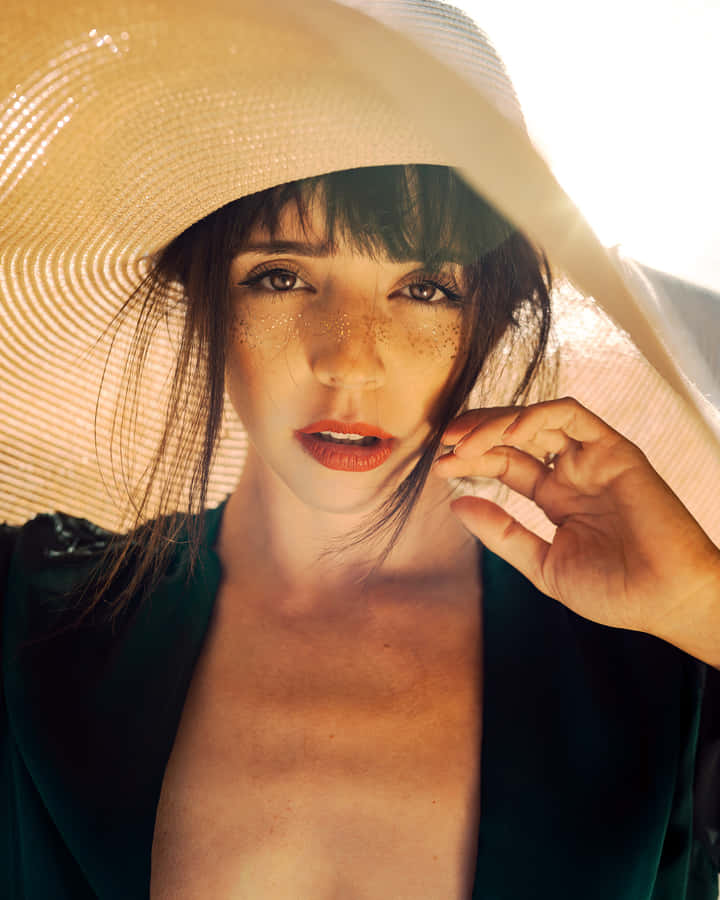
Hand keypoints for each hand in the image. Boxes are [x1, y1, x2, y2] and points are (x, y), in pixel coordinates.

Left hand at [433, 396, 719, 636]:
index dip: (471, 459)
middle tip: (444, 442)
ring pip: (537, 418)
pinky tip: (508, 434)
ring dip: (497, 422)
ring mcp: (592, 458)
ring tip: (464, 440)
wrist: (666, 600)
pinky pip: (572, 416)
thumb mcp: (543, 564)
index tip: (439, 466)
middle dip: (476, 433)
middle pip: (515, 436)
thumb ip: (502, 533)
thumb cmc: (614, 591)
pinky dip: (537, 416)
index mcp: (555, 496)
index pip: (505, 462)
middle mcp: (571, 471)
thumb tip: (456, 503)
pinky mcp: (614, 449)